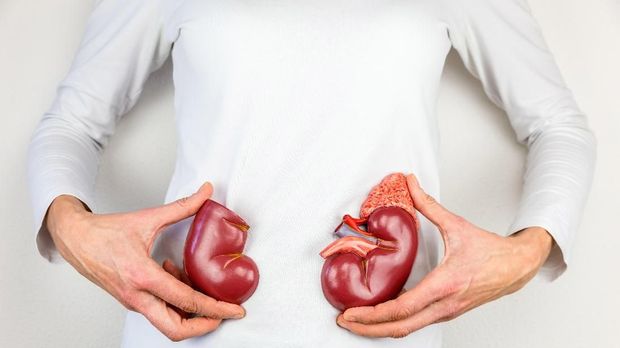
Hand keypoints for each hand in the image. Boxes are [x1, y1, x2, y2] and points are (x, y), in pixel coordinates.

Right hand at [46, 182, 245, 341]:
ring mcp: (133, 302)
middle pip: (175, 329)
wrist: (74, 239)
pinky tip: (177, 275)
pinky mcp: (131, 301)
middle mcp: (137, 296)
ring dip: (189, 311)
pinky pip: (159, 310)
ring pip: (167, 323)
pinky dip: (175, 301)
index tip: (234, 310)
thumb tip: (206, 192)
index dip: (215, 308)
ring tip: (200, 286)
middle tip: (225, 313)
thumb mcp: (147, 218)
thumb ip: (182, 206)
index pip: (186, 301)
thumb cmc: (104, 232)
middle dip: (204, 325)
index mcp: (143, 276)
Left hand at [336, 173, 552, 337]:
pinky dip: (395, 324)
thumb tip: (410, 183)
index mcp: (445, 284)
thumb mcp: (457, 225)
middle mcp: (444, 304)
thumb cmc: (491, 251)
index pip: (403, 308)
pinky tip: (381, 317)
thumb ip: (428, 204)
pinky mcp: (447, 313)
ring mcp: (446, 312)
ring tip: (357, 322)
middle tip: (344, 322)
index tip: (351, 313)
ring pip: (408, 330)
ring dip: (380, 329)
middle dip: (368, 329)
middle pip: (400, 328)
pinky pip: (417, 324)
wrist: (517, 267)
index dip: (373, 315)